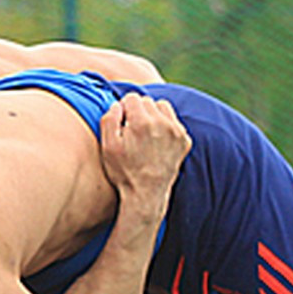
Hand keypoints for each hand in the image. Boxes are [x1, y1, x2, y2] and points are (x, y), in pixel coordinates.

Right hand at [99, 94, 189, 217]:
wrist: (146, 195)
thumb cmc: (124, 172)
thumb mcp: (108, 146)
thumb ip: (109, 119)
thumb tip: (118, 104)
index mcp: (142, 122)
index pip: (132, 98)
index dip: (123, 110)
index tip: (122, 125)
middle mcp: (162, 123)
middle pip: (148, 101)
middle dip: (138, 112)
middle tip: (133, 132)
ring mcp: (177, 132)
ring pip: (163, 107)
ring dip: (154, 115)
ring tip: (146, 133)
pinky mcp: (185, 141)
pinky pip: (174, 122)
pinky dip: (166, 127)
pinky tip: (158, 142)